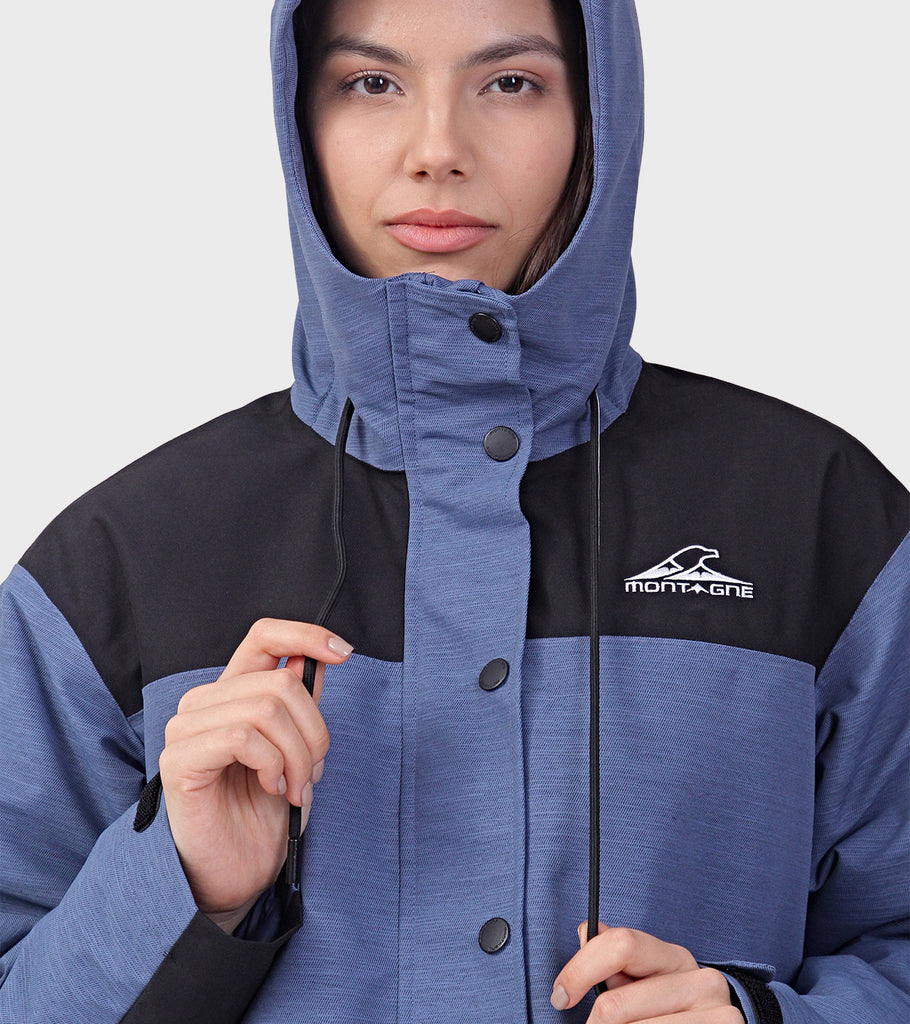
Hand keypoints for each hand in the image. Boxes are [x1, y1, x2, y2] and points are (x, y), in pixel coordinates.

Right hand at [158, 618, 352, 931]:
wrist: (234, 874)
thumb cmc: (260, 814)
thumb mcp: (294, 751)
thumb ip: (299, 705)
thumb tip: (318, 659)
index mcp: (232, 693)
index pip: (263, 636)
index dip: (306, 635)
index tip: (344, 653)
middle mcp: (203, 702)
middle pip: (280, 681)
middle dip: (313, 732)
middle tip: (311, 774)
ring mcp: (186, 729)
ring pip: (266, 708)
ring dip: (296, 755)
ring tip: (294, 788)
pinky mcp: (179, 759)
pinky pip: (243, 738)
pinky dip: (271, 765)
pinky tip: (269, 788)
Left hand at [550, 923, 743, 1022]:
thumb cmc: (671, 1014)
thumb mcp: (646, 983)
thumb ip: (615, 959)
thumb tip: (586, 931)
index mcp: (676, 958)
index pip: (621, 944)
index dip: (580, 970)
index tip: (559, 995)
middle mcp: (703, 982)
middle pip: (618, 1004)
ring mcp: (718, 1016)